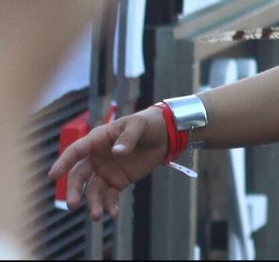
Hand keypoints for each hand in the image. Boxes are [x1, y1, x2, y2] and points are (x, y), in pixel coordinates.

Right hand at [47, 106, 169, 220]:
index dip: (63, 162)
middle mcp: (97, 158)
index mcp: (97, 140)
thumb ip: (128, 138)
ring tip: (98, 216)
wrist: (164, 135)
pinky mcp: (118, 181)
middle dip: (74, 190)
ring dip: (94, 203)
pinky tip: (114, 214)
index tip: (53, 175)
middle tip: (73, 205)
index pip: (76, 151)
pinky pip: (110, 196)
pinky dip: (110, 206)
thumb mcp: (138, 126)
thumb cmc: (147, 124)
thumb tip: (116, 153)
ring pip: (93, 190)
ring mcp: (106, 171)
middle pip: (79, 175)